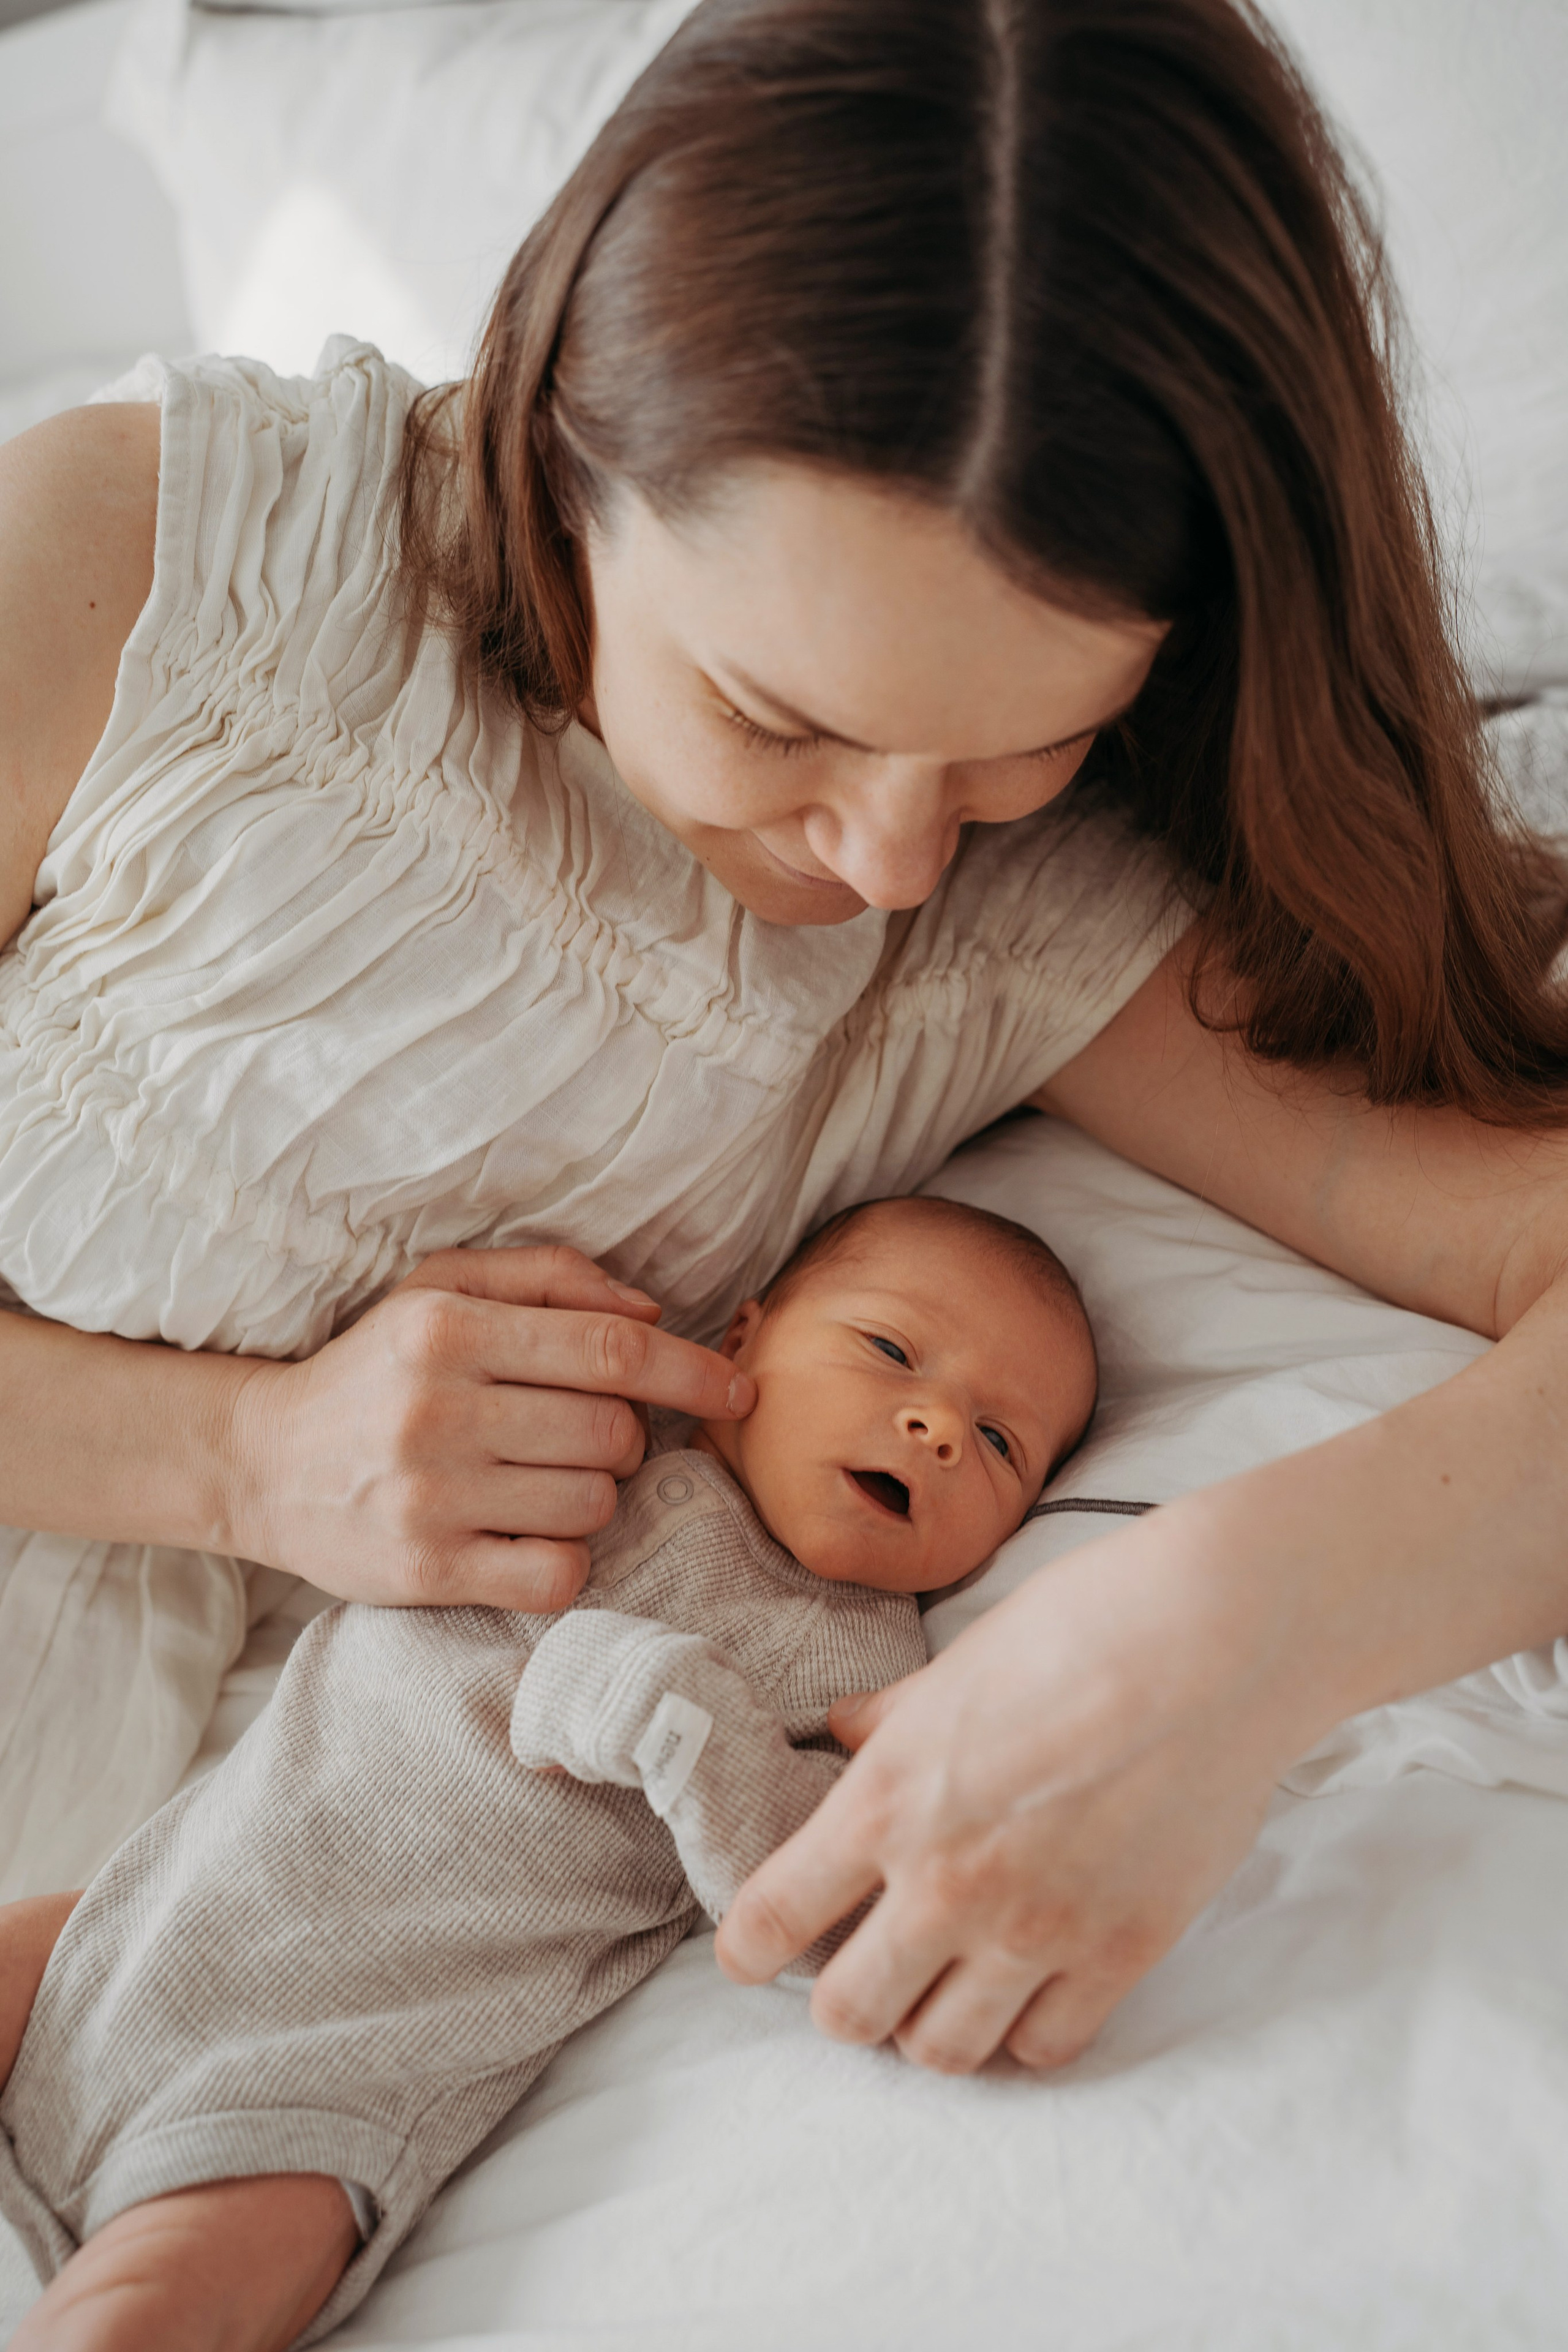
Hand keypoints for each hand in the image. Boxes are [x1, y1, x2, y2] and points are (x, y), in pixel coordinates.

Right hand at [225, 1246, 753, 1609]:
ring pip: (594, 1504)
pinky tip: (526, 1533)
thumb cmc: (373, 1369)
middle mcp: (438, 1410)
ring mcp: (430, 1498)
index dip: (692, 1372)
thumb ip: (548, 1279)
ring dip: (593, 1495)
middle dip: (626, 1435)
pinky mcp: (426, 1572)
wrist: (261, 1463)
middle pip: (612, 1432)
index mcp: (447, 1330)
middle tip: (581, 1432)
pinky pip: (557, 1574)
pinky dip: (565, 1558)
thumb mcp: (439, 1290)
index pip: (610, 1352)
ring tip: (537, 1478)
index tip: (739, 1390)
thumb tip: (651, 1314)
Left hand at [714, 1502, 1313, 2072]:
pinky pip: (1046, 2047)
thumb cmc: (1080, 1626)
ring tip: (944, 1986)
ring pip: (941, 2052)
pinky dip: (1025, 2032)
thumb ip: (891, 1719)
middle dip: (841, 1999)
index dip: (745, 1950)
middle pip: (846, 2014)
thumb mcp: (957, 1664)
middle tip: (864, 1964)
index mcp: (886, 1801)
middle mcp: (946, 1883)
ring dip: (930, 2026)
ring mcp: (1035, 1928)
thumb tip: (843, 1731)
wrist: (1214, 1640)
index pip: (771, 1919)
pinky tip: (1027, 1989)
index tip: (750, 1953)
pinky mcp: (1119, 1952)